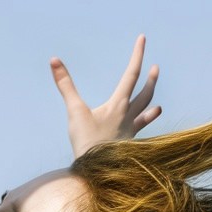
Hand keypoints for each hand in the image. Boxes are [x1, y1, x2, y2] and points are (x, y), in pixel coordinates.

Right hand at [51, 35, 159, 153]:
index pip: (132, 73)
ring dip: (152, 105)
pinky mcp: (128, 145)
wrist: (98, 173)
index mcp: (119, 105)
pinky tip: (142, 135)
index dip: (138, 54)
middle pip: (145, 93)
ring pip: (146, 114)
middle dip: (151, 79)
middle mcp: (129, 116)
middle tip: (156, 68)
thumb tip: (54, 60)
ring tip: (158, 106)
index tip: (143, 38)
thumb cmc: (87, 142)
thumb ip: (65, 85)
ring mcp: (130, 132)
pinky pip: (139, 134)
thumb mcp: (74, 111)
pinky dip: (143, 132)